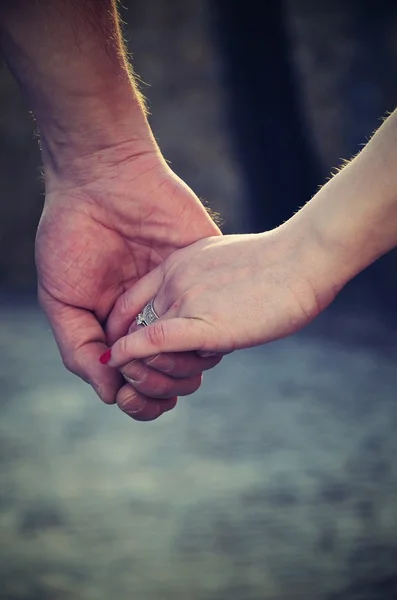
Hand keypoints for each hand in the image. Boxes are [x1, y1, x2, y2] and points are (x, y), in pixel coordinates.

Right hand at [36, 146, 221, 420]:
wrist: (104, 179)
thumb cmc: (73, 237)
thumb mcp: (62, 298)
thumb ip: (80, 349)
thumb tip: (110, 393)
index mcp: (120, 323)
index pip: (135, 373)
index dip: (134, 396)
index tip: (127, 400)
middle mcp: (153, 315)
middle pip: (168, 370)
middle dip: (159, 390)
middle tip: (145, 389)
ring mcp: (182, 297)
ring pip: (197, 353)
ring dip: (183, 371)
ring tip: (163, 366)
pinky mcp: (206, 276)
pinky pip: (219, 319)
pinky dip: (207, 341)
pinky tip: (190, 344)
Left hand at [106, 228, 337, 364]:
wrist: (305, 258)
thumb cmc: (280, 265)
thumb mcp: (228, 266)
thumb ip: (207, 286)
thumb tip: (210, 309)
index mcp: (180, 264)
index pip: (133, 298)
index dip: (122, 325)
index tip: (124, 345)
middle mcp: (175, 280)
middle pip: (134, 322)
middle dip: (127, 351)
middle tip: (130, 374)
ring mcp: (187, 300)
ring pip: (142, 338)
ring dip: (135, 364)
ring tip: (138, 380)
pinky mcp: (203, 324)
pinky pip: (153, 340)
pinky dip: (130, 354)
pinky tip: (117, 364)